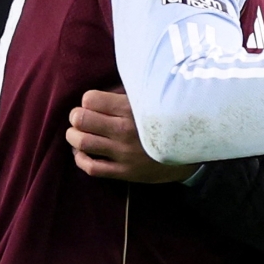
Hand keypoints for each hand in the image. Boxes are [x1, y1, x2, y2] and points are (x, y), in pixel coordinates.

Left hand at [66, 89, 197, 182]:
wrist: (189, 153)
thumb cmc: (168, 121)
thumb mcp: (152, 101)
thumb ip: (128, 95)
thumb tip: (106, 91)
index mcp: (131, 108)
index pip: (90, 99)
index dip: (88, 100)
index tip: (92, 104)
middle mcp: (124, 130)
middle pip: (81, 119)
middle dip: (76, 116)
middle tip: (80, 117)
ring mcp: (123, 153)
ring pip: (82, 142)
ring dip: (74, 136)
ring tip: (77, 133)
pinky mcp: (124, 172)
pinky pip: (91, 167)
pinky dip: (80, 159)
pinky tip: (82, 153)